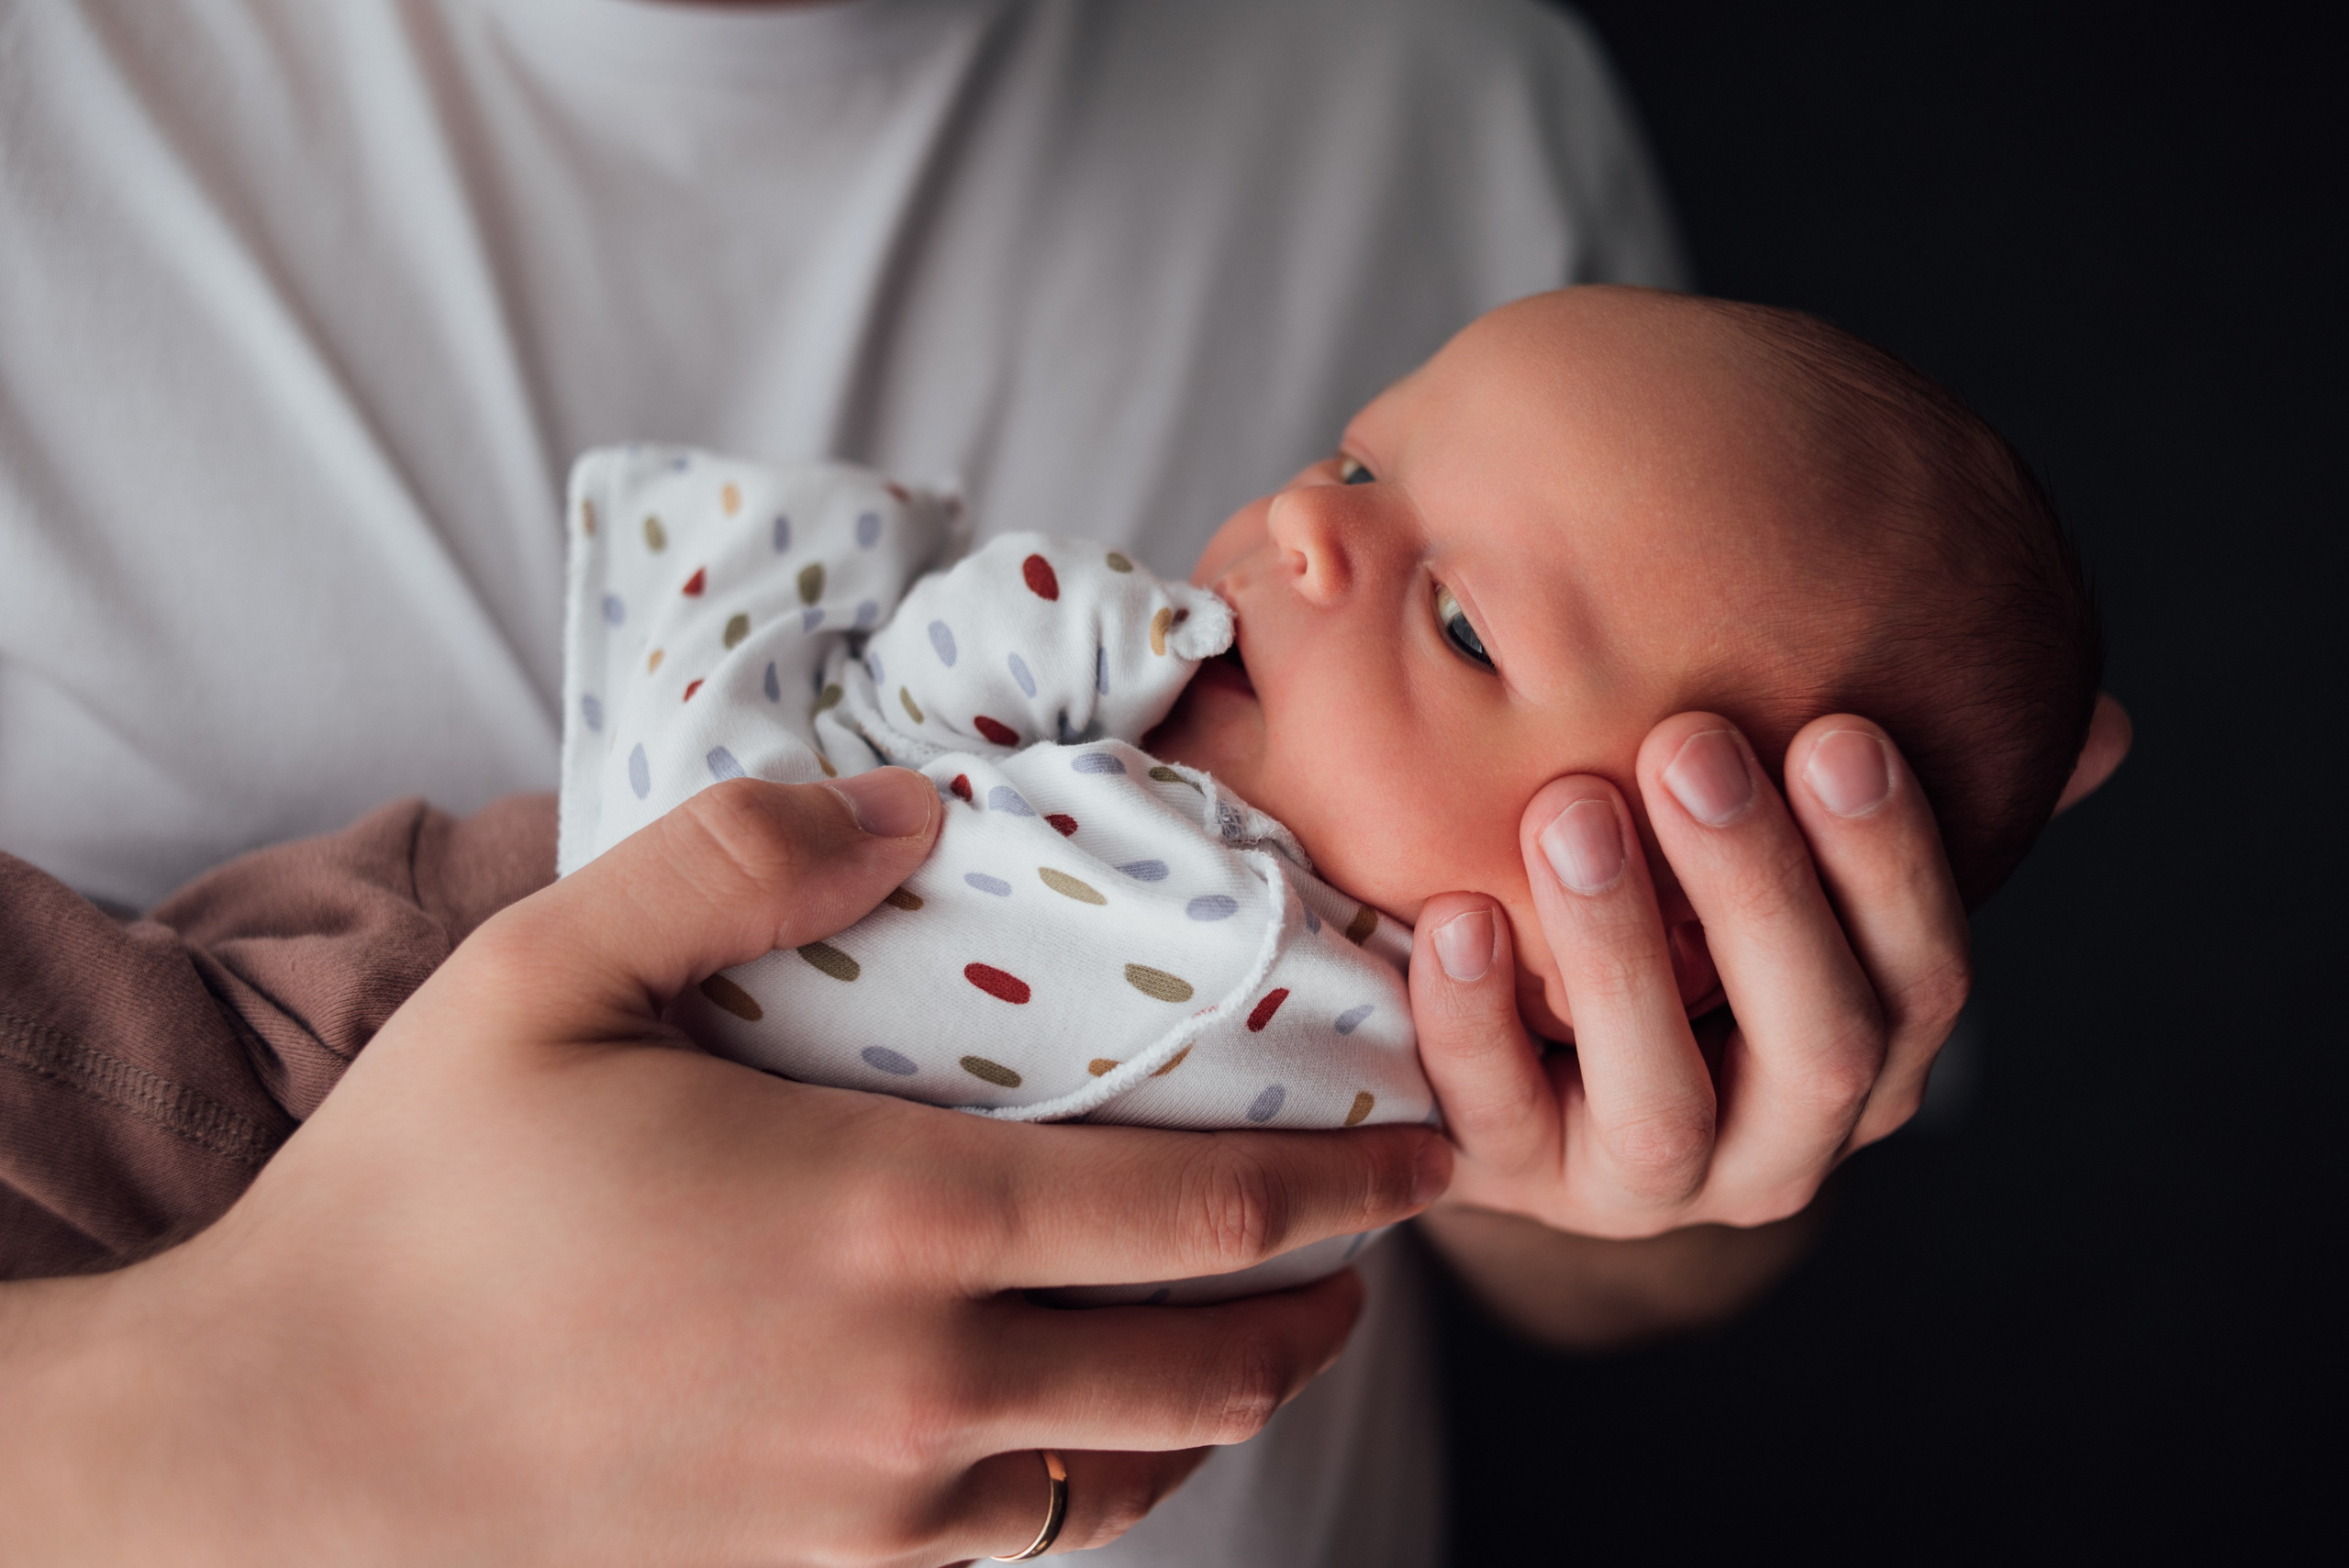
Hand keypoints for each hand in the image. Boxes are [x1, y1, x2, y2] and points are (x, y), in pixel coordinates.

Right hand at [0, 772, 1449, 1565]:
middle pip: (1204, 1365)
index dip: (1343, 1185)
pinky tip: (1090, 1437)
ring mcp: (869, 1514)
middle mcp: (912, 1385)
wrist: (279, 1451)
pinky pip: (1021, 1550)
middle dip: (1322, 1306)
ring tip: (1265, 1341)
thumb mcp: (545, 972)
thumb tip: (916, 806)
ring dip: (1229, 1404)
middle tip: (1374, 1248)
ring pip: (1130, 1476)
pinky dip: (1100, 1489)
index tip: (1426, 1149)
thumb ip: (739, 863)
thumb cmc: (410, 1197)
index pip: (1196, 1212)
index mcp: (882, 1219)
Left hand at [1409, 699, 2126, 1240]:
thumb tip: (2100, 729)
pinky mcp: (1510, 1187)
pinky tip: (1452, 913)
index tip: (1840, 731)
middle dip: (1761, 890)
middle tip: (1692, 744)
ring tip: (1569, 811)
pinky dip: (1474, 1020)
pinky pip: (1493, 1119)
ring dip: (1621, 950)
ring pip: (1662, 1101)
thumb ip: (1898, 809)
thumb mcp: (1795, 881)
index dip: (1893, 864)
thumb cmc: (1682, 941)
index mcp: (1868, 1063)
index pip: (1926, 983)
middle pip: (1816, 1040)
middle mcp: (1778, 1148)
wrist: (1523, 1083)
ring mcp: (1642, 1187)